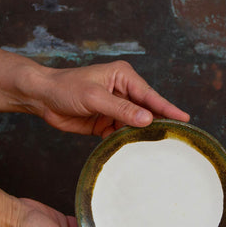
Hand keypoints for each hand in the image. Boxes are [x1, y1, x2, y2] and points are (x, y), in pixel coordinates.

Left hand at [36, 60, 189, 136]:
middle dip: (157, 123)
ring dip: (140, 135)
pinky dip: (125, 141)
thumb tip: (147, 119)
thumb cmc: (66, 88)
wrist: (42, 98)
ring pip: (135, 124)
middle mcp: (122, 91)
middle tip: (175, 137)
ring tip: (155, 147)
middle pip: (145, 110)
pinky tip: (132, 149)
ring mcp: (115, 108)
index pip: (149, 95)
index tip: (184, 119)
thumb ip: (121, 109)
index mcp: (123, 77)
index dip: (167, 108)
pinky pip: (121, 133)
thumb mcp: (94, 97)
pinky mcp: (106, 122)